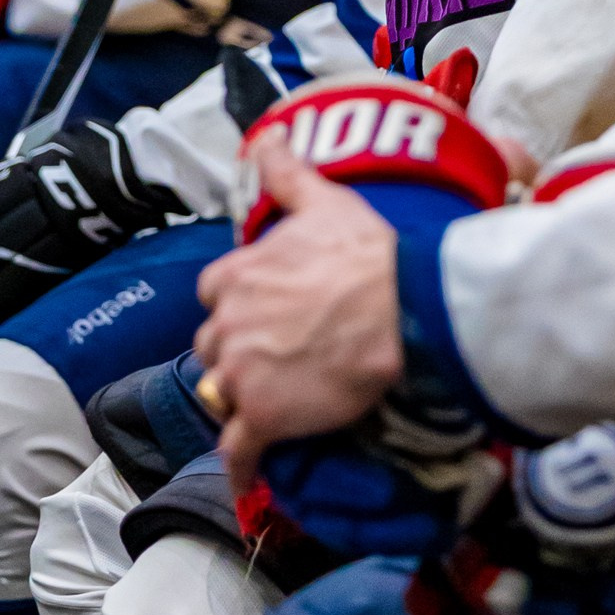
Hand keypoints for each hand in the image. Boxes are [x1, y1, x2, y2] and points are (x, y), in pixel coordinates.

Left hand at [194, 137, 402, 483]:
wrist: (400, 310)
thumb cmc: (368, 256)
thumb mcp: (325, 201)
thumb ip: (287, 172)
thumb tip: (268, 136)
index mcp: (235, 275)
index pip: (215, 294)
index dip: (238, 303)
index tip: (265, 310)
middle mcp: (226, 324)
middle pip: (214, 346)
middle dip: (238, 351)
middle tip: (280, 357)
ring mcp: (241, 373)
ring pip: (223, 394)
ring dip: (242, 399)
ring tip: (274, 404)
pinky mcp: (262, 417)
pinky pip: (239, 450)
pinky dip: (240, 466)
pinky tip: (246, 478)